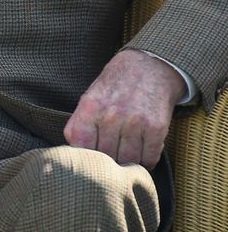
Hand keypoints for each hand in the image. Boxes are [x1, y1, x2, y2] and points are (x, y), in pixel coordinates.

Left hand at [64, 49, 183, 168]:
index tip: (91, 159)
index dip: (85, 157)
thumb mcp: (89, 97)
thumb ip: (79, 123)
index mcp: (90, 107)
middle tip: (111, 162)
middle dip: (108, 163)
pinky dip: (145, 162)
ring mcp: (135, 122)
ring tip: (126, 159)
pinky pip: (149, 157)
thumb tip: (74, 150)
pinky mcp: (157, 128)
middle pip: (106, 157)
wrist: (149, 67)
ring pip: (128, 160)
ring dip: (127, 164)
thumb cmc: (115, 86)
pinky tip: (142, 155)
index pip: (81, 146)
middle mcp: (112, 115)